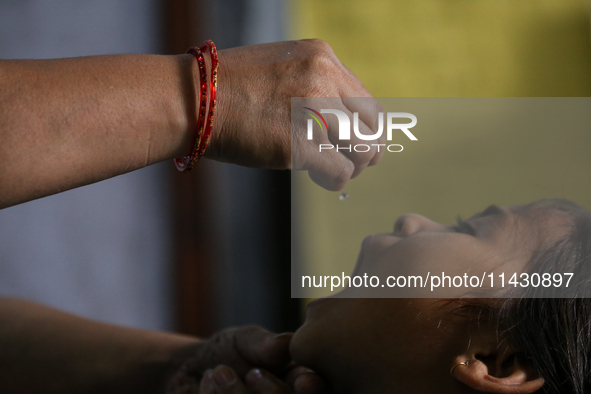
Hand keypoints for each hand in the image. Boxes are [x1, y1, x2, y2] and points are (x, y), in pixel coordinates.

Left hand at [165, 326, 328, 393]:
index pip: (320, 389)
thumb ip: (265, 344)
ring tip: (216, 373)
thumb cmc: (225, 353)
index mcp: (301, 382)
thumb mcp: (244, 340)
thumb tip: (286, 344)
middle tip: (248, 372)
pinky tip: (207, 384)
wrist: (189, 372)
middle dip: (271, 393)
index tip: (303, 381)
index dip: (315, 388)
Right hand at [208, 39, 383, 190]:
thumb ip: (315, 84)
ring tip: (328, 169)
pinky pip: (341, 171)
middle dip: (367, 149)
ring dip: (351, 166)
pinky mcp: (300, 143)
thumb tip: (342, 116)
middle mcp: (324, 79)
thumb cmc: (229, 89)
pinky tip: (318, 178)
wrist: (192, 99)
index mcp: (322, 57)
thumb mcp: (281, 69)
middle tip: (353, 162)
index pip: (367, 100)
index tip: (355, 142)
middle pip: (372, 126)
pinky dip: (334, 180)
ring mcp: (314, 110)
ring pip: (363, 151)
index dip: (366, 128)